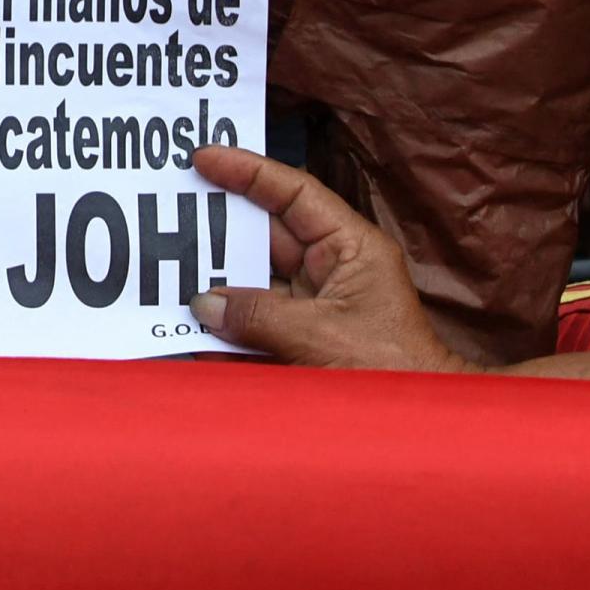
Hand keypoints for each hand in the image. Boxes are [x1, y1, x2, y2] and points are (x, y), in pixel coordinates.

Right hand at [183, 146, 473, 371]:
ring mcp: (320, 303)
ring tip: (172, 264)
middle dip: (224, 222)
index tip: (203, 158)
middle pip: (269, 232)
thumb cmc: (391, 373)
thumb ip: (259, 316)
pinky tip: (197, 319)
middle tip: (173, 207)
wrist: (418, 431)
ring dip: (221, 276)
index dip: (248, 171)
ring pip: (260, 276)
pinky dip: (231, 318)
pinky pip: (261, 316)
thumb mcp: (321, 338)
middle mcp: (334, 267)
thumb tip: (204, 304)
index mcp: (351, 247)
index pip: (295, 193)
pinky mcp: (307, 337)